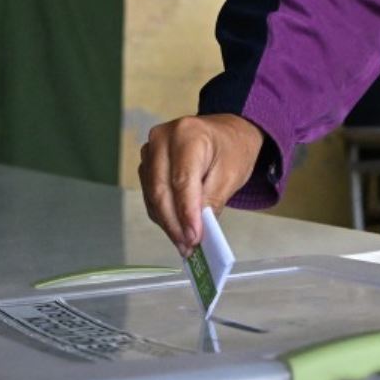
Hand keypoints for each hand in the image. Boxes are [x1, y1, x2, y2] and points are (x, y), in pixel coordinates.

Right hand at [139, 114, 263, 255]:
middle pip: (161, 189)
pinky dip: (163, 214)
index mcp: (188, 134)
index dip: (185, 213)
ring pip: (153, 195)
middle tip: (187, 247)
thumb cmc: (232, 148)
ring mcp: (151, 150)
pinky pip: (150, 194)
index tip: (193, 238)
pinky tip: (176, 228)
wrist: (226, 132)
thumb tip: (196, 231)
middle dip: (174, 223)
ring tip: (184, 243)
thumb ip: (212, 201)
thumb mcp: (231, 174)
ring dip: (167, 222)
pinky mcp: (148, 163)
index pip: (182, 180)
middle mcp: (162, 139)